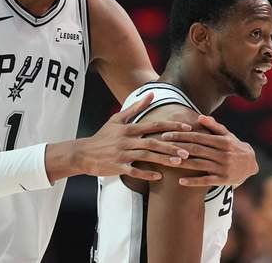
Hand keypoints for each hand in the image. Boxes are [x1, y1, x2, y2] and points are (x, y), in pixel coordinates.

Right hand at [76, 93, 191, 180]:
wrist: (83, 152)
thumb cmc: (103, 136)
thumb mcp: (117, 119)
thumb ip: (136, 107)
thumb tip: (151, 94)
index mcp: (129, 128)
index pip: (154, 125)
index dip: (171, 126)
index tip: (187, 127)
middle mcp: (127, 140)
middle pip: (152, 142)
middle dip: (171, 146)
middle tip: (188, 151)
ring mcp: (122, 154)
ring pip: (146, 156)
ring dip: (163, 159)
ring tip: (178, 162)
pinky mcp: (117, 166)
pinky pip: (134, 171)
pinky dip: (146, 174)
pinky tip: (159, 177)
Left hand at [161, 115, 257, 186]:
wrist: (251, 164)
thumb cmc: (234, 146)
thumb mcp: (226, 135)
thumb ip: (213, 126)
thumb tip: (199, 117)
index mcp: (221, 141)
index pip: (197, 136)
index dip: (181, 135)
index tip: (166, 134)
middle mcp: (222, 154)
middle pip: (196, 149)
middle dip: (177, 146)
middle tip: (161, 145)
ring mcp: (222, 167)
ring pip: (199, 164)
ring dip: (182, 162)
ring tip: (166, 160)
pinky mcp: (223, 180)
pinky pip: (206, 181)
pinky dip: (193, 181)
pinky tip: (181, 181)